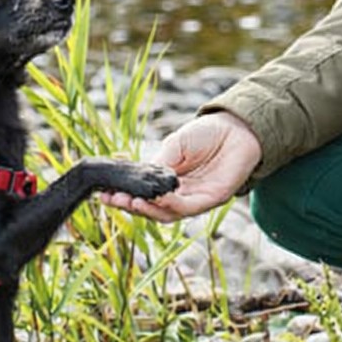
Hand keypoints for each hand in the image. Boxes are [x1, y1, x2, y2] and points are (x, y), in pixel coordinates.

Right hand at [97, 112, 262, 221]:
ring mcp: (195, 199)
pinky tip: (158, 198)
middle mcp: (179, 194)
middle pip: (151, 209)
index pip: (142, 195)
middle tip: (112, 200)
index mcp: (167, 181)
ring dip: (147, 209)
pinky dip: (171, 204)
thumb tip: (138, 180)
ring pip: (166, 214)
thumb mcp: (174, 146)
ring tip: (130, 202)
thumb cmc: (206, 134)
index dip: (123, 196)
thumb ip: (158, 164)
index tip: (104, 194)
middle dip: (130, 206)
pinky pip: (187, 208)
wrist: (237, 128)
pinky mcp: (211, 200)